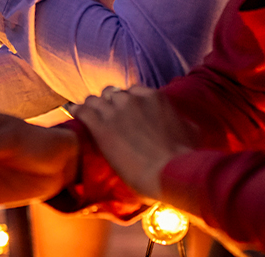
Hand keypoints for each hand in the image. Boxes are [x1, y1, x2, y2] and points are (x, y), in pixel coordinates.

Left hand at [75, 85, 194, 198]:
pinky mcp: (100, 126)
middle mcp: (133, 99)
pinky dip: (76, 111)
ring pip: (95, 99)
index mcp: (154, 97)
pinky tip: (73, 112)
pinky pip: (82, 110)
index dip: (128, 103)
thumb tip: (184, 123)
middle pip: (113, 93)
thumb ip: (181, 121)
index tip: (126, 113)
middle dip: (110, 104)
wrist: (169, 172)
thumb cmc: (184, 156)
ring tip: (89, 115)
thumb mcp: (191, 131)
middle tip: (108, 117)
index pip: (133, 91)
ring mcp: (115, 110)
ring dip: (93, 107)